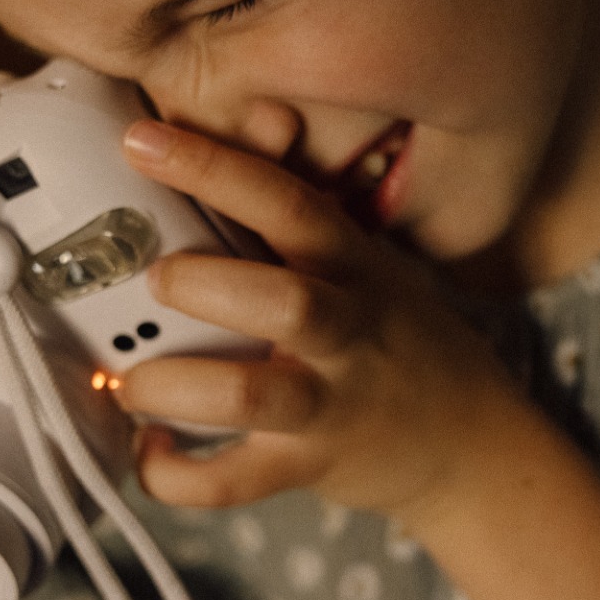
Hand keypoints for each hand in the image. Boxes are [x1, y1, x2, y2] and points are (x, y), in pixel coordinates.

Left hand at [119, 120, 517, 519]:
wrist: (469, 442)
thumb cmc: (397, 337)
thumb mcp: (368, 262)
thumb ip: (304, 206)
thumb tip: (254, 118)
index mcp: (351, 265)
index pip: (289, 204)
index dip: (216, 168)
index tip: (142, 141)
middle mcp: (345, 331)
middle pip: (283, 301)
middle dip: (204, 285)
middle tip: (154, 278)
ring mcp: (328, 403)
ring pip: (250, 396)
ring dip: (174, 386)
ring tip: (130, 380)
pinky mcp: (307, 467)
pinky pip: (233, 481)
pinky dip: (177, 475)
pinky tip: (148, 449)